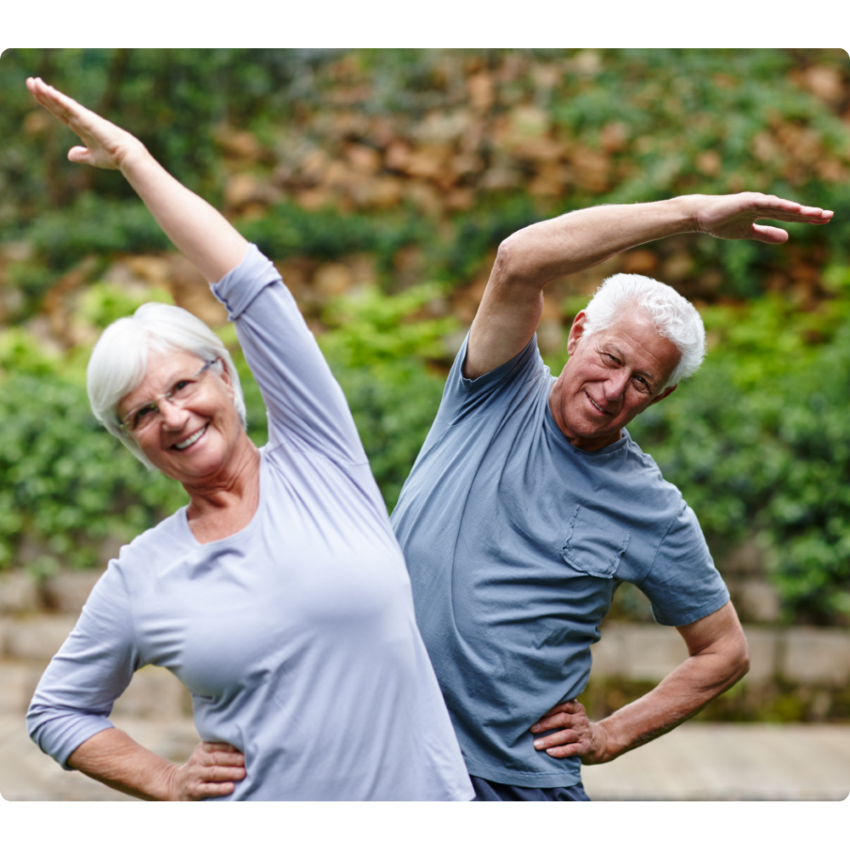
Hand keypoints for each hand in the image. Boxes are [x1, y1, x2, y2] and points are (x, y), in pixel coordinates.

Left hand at [26, 77, 145, 170]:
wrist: (125, 156)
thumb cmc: (113, 157)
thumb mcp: (92, 158)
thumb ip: (80, 155)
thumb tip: (69, 155)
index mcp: (82, 127)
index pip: (60, 113)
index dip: (48, 104)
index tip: (38, 94)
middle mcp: (81, 119)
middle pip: (57, 104)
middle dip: (43, 93)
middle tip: (30, 81)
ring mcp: (83, 117)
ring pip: (61, 102)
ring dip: (46, 92)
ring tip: (33, 81)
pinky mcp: (86, 117)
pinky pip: (68, 105)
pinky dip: (57, 98)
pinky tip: (47, 90)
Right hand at [167, 742, 246, 801]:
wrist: (174, 785)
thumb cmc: (200, 768)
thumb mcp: (205, 755)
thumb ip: (220, 750)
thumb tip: (246, 745)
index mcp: (203, 749)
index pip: (219, 745)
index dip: (233, 745)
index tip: (248, 745)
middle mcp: (198, 760)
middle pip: (218, 758)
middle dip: (234, 758)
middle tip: (248, 759)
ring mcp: (195, 775)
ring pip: (214, 773)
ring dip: (230, 772)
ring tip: (243, 773)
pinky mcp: (194, 790)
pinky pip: (208, 789)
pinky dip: (220, 788)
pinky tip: (231, 788)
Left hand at [530, 701, 609, 764]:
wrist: (598, 742)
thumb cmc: (575, 726)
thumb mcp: (571, 714)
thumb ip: (558, 708)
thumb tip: (532, 704)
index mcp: (576, 708)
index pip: (562, 704)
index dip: (547, 708)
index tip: (532, 712)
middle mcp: (580, 720)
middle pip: (562, 719)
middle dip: (545, 724)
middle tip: (530, 728)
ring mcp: (583, 734)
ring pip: (565, 735)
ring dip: (549, 740)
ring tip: (536, 745)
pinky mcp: (585, 747)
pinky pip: (572, 749)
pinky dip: (560, 751)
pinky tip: (549, 752)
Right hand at [691, 192, 832, 243]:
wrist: (700, 216)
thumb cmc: (720, 222)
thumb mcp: (747, 232)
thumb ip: (766, 234)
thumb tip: (787, 237)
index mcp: (763, 211)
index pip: (789, 216)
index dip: (806, 218)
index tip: (824, 220)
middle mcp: (763, 204)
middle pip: (790, 210)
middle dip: (809, 214)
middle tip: (829, 216)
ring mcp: (755, 201)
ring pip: (782, 206)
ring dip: (798, 210)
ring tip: (816, 214)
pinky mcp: (747, 201)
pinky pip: (767, 204)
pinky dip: (781, 205)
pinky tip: (794, 209)